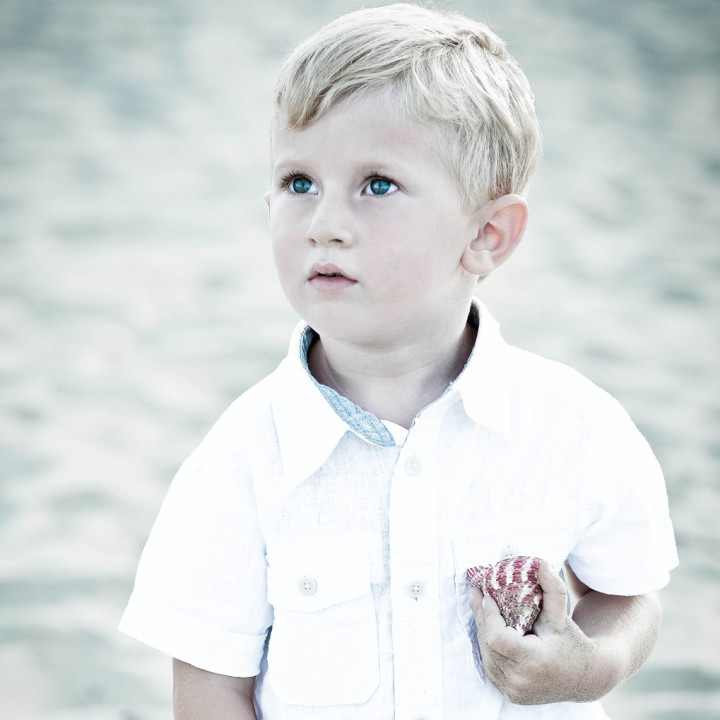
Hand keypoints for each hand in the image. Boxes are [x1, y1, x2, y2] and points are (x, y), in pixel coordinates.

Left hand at [469, 561, 600, 704]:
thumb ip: (552, 587)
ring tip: (481, 607)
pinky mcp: (510, 695)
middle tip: (476, 593)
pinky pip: (490, 666)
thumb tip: (539, 563)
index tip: (486, 595)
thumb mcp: (561, 614)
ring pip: (486, 655)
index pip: (497, 638)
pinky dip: (488, 646)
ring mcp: (514, 691)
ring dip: (482, 631)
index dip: (488, 616)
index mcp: (534, 662)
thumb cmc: (571, 640)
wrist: (585, 677)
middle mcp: (521, 681)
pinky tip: (488, 628)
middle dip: (481, 617)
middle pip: (488, 644)